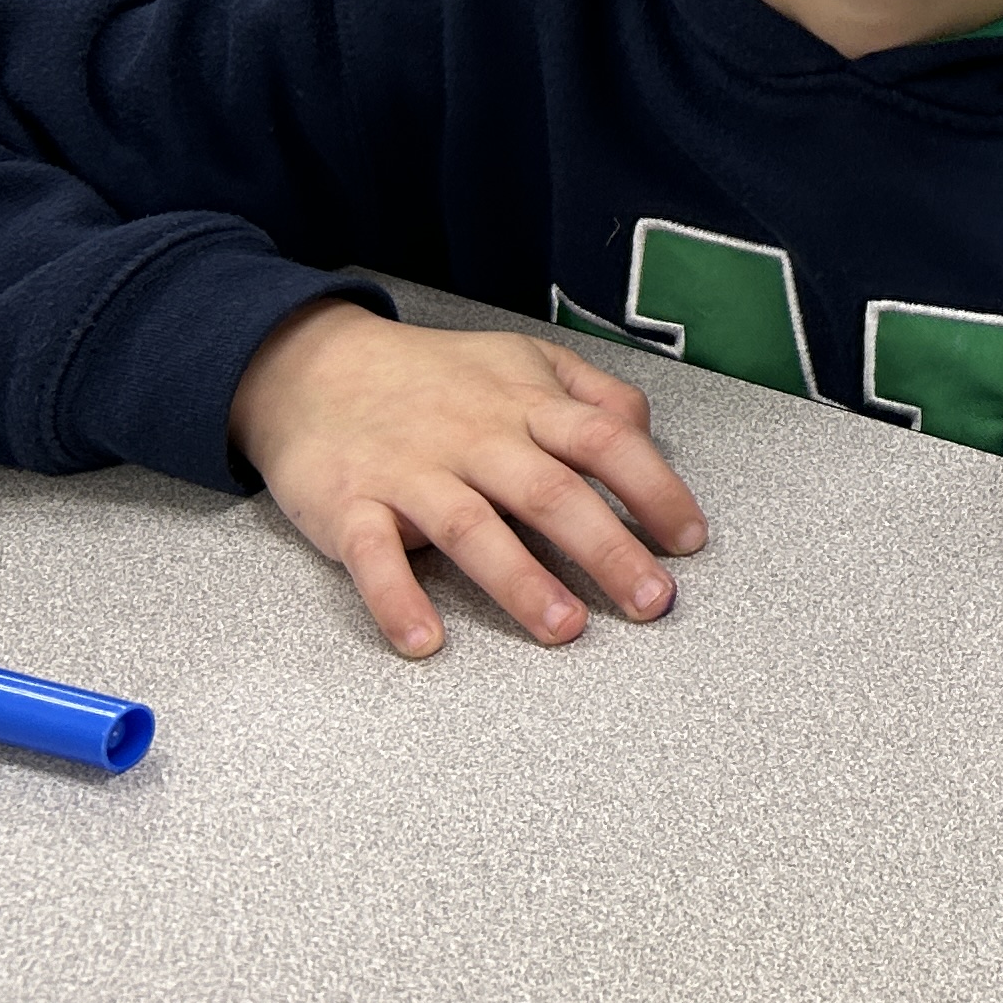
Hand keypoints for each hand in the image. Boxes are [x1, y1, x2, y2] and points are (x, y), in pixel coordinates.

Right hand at [229, 299, 706, 657]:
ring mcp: (411, 473)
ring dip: (521, 582)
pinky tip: (425, 641)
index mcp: (524, 404)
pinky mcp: (349, 507)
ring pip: (472, 528)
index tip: (690, 539)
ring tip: (565, 628)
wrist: (312, 366)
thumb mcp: (523, 362)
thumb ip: (590, 395)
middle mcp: (475, 438)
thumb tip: (642, 433)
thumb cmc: (436, 378)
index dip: (655, 488)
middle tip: (652, 602)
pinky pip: (373, 556)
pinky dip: (396, 600)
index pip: (605, 440)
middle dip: (608, 550)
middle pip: (551, 492)